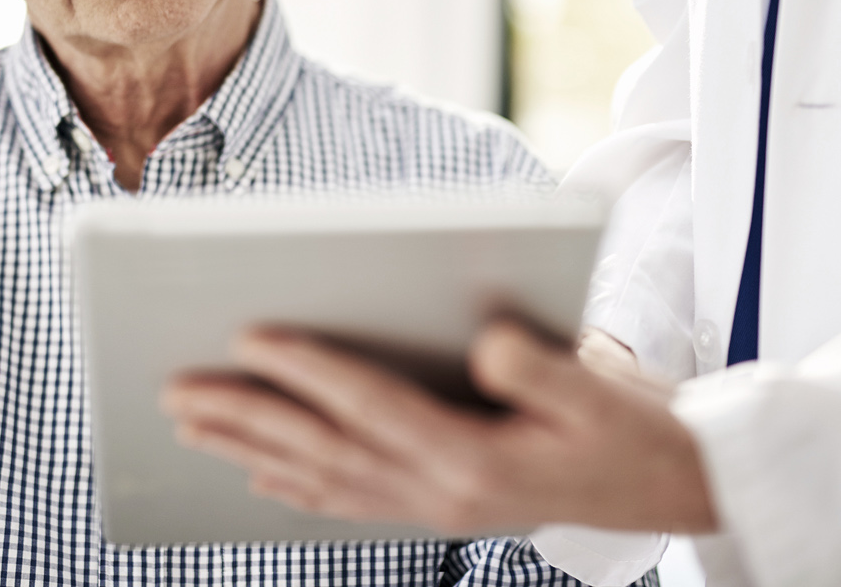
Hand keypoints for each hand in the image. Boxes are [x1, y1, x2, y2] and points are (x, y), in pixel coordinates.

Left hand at [161, 319, 719, 535]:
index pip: (371, 406)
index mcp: (474, 461)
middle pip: (322, 450)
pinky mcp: (436, 505)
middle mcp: (440, 492)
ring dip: (251, 451)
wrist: (663, 484)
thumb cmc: (628, 428)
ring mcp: (433, 507)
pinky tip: (259, 478)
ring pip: (322, 479)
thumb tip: (483, 341)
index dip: (308, 368)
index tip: (249, 333)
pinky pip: (348, 501)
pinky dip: (297, 489)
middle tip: (177, 389)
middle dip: (246, 417)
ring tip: (190, 425)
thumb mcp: (600, 392)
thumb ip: (541, 368)